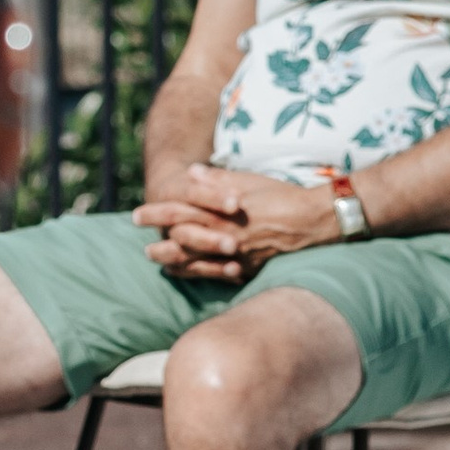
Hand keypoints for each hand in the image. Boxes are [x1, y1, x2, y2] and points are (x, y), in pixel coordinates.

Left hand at [134, 162, 339, 278]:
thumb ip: (216, 180)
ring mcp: (237, 255)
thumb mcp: (247, 181)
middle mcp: (224, 236)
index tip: (137, 215)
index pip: (179, 213)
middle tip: (144, 249)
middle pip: (183, 242)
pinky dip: (203, 275)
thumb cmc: (279, 195)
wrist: (313, 219)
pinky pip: (220, 274)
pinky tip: (193, 276)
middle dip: (161, 245)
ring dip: (176, 263)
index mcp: (220, 213)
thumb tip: (191, 173)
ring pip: (198, 263)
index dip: (156, 214)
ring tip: (161, 263)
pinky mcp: (250, 266)